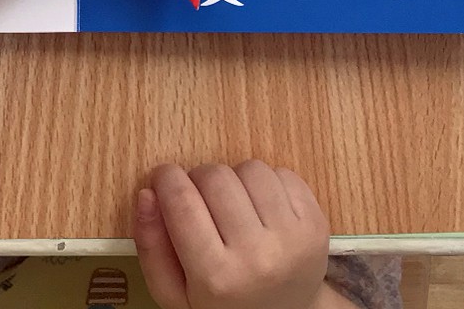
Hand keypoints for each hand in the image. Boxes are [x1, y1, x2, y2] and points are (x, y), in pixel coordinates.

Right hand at [134, 162, 329, 308]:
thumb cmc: (223, 302)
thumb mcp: (175, 293)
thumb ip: (151, 246)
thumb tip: (147, 193)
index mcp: (217, 278)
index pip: (181, 200)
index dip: (165, 178)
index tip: (163, 179)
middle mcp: (257, 257)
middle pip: (215, 176)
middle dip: (199, 179)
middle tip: (200, 199)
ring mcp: (292, 239)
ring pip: (249, 168)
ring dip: (234, 179)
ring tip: (233, 205)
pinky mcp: (316, 223)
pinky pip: (281, 172)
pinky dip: (265, 182)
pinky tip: (261, 208)